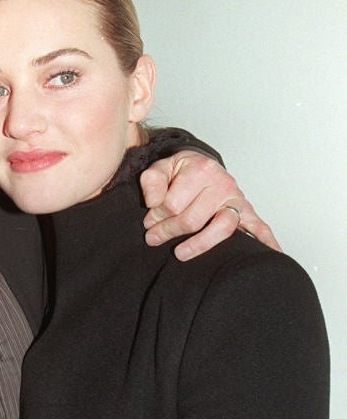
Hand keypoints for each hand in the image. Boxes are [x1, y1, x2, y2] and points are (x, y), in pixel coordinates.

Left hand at [140, 151, 280, 260]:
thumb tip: (154, 203)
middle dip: (168, 231)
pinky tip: (270, 252)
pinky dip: (265, 240)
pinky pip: (259, 227)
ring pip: (222, 228)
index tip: (149, 221)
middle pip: (193, 219)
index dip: (156, 216)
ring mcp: (236, 199)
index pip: (173, 204)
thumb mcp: (161, 168)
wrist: (201, 165)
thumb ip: (152, 182)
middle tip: (154, 237)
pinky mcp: (246, 212)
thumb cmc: (181, 171)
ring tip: (179, 253)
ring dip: (198, 244)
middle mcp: (222, 183)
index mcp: (201, 169)